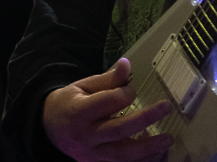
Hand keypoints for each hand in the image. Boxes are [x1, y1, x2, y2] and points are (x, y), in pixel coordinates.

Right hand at [42, 58, 173, 161]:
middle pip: (119, 130)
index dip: (125, 93)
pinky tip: (156, 153)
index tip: (131, 88)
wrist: (49, 127)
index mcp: (79, 112)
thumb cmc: (69, 103)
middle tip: (166, 107)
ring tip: (167, 139)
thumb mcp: (83, 86)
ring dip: (148, 148)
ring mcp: (90, 155)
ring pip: (122, 155)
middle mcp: (85, 137)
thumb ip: (108, 79)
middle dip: (145, 119)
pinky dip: (140, 161)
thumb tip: (127, 64)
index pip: (109, 102)